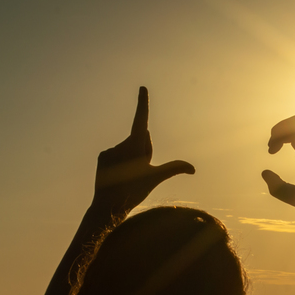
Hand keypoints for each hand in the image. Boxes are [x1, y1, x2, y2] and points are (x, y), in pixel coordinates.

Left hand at [93, 86, 194, 218]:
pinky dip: (121, 162)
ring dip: (132, 159)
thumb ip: (174, 168)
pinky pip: (117, 154)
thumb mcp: (156, 178)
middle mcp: (121, 145)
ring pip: (128, 149)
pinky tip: (119, 176)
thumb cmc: (134, 192)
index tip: (142, 88)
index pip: (141, 121)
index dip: (143, 103)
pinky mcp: (102, 156)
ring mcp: (110, 150)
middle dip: (144, 151)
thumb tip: (193, 169)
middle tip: (141, 172)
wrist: (107, 206)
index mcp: (135, 147)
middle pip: (139, 141)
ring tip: (129, 178)